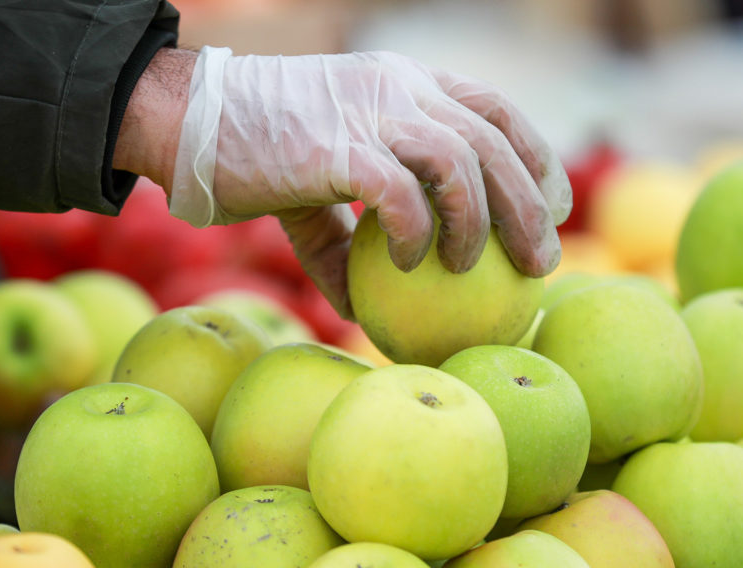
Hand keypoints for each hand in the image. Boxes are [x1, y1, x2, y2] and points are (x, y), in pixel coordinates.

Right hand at [168, 47, 571, 318]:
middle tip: (540, 261)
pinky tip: (409, 263)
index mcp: (406, 83)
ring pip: (459, 159)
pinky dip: (416, 231)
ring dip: (480, 222)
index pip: (495, 109)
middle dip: (530, 203)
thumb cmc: (256, 153)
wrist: (189, 122)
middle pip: (493, 140)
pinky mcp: (337, 144)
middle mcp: (400, 86)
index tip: (554, 208)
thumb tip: (366, 310)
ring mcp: (370, 110)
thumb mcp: (317, 191)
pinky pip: (400, 191)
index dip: (536, 156)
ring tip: (473, 270)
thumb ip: (349, 240)